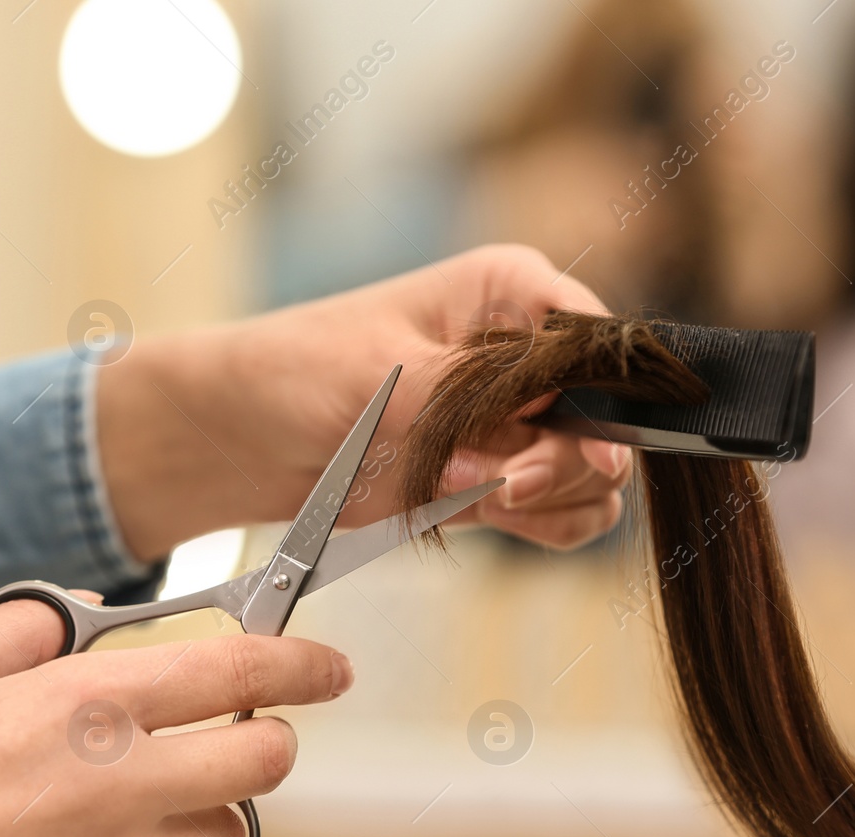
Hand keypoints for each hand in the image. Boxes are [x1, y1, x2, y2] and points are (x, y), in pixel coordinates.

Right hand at [0, 600, 352, 836]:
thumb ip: (27, 634)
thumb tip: (84, 626)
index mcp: (85, 706)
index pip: (239, 668)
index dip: (304, 663)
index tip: (329, 668)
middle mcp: (118, 786)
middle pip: (264, 760)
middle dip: (267, 742)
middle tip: (235, 740)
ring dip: (208, 822)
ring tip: (148, 816)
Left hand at [101, 244, 631, 559]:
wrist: (244, 436)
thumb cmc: (296, 370)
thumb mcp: (377, 372)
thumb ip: (464, 395)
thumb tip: (542, 421)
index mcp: (513, 292)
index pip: (603, 342)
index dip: (604, 398)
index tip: (574, 444)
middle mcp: (532, 355)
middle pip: (610, 420)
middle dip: (567, 461)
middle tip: (504, 483)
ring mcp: (521, 421)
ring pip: (596, 476)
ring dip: (550, 499)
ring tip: (469, 492)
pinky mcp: (499, 477)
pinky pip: (560, 514)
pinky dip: (536, 525)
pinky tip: (478, 512)